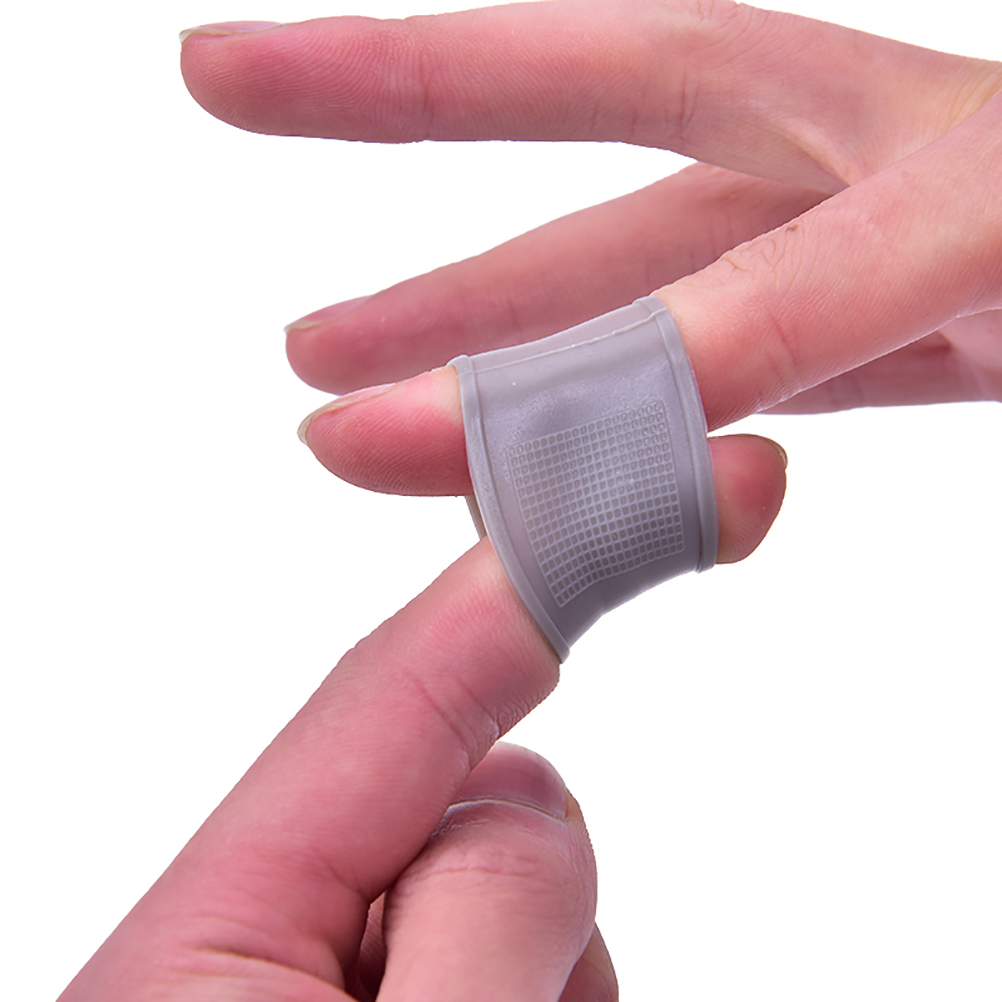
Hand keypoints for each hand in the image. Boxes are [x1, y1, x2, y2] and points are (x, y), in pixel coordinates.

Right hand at [179, 0, 999, 453]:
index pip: (682, 279)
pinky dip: (601, 403)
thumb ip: (844, 326)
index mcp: (938, 168)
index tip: (334, 404)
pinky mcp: (879, 314)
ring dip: (459, 322)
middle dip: (394, 103)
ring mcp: (854, 238)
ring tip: (316, 376)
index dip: (503, 337)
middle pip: (593, 141)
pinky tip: (512, 429)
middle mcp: (864, 171)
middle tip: (218, 79)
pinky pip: (701, 359)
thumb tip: (649, 435)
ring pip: (616, 283)